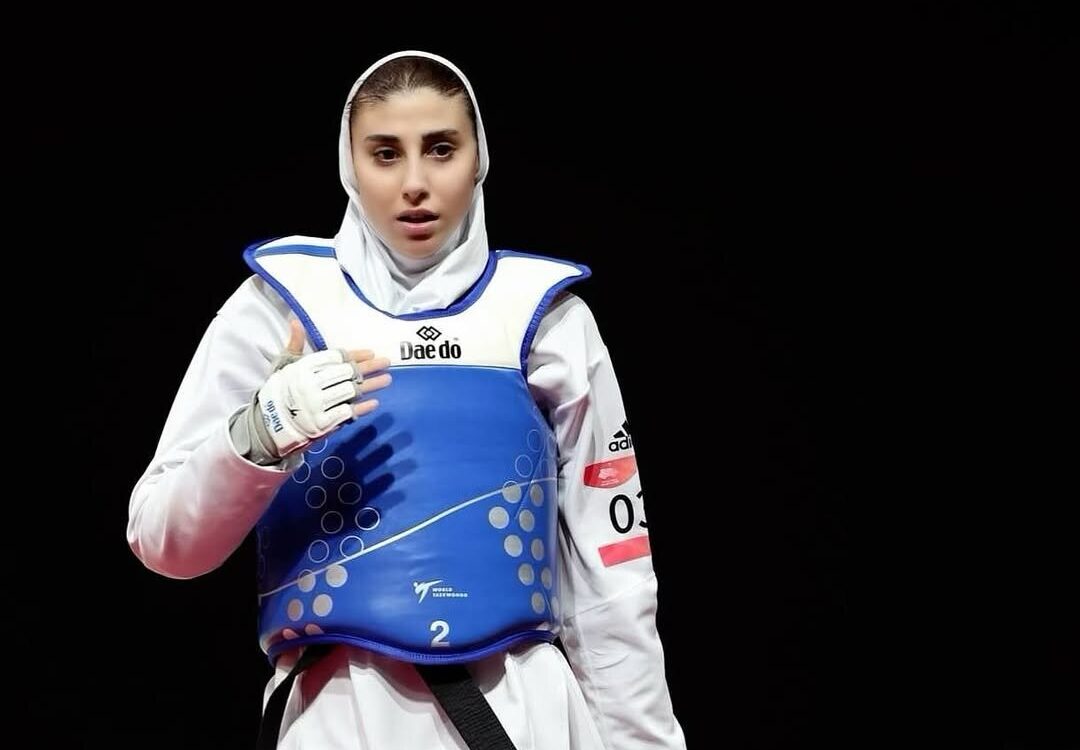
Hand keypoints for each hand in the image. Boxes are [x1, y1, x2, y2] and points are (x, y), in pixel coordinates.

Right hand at [255, 319, 390, 456]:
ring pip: (351, 391)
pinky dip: (362, 407)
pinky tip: (374, 402)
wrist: (269, 424)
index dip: (355, 354)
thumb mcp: (284, 366)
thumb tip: (296, 321)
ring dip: (372, 385)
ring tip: (387, 379)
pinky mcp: (322, 423)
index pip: (335, 357)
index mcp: (302, 368)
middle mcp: (310, 385)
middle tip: (386, 362)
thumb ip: (294, 344)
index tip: (371, 352)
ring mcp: (317, 405)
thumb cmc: (280, 392)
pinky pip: (347, 413)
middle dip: (369, 367)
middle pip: (347, 372)